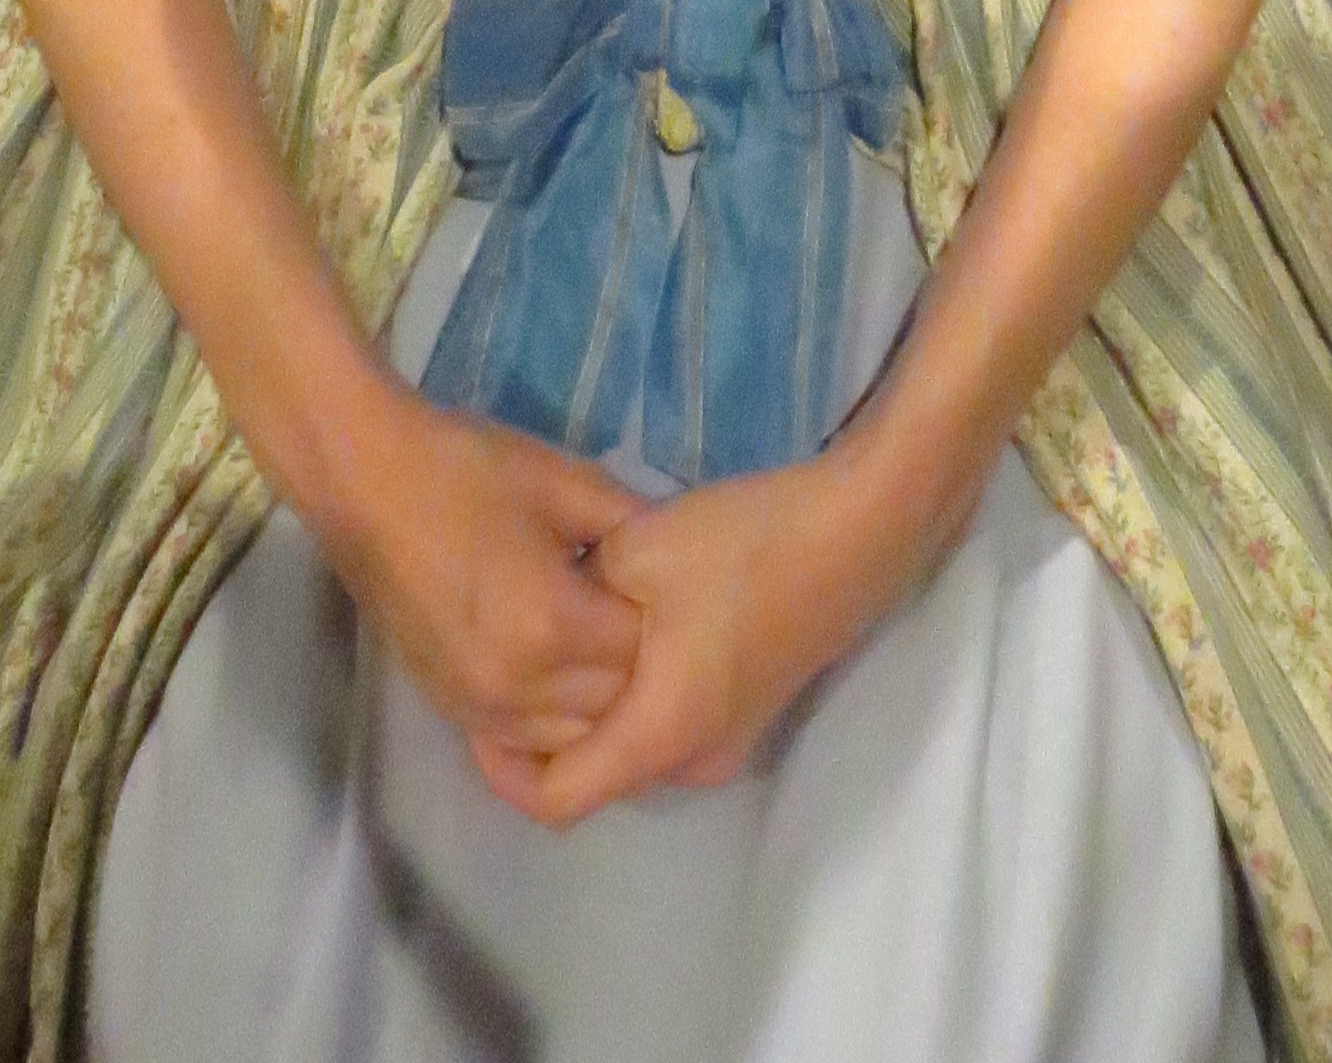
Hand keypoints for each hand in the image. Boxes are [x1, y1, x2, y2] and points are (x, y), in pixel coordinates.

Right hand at [321, 388, 650, 791]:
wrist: (367, 485)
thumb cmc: (469, 472)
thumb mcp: (568, 482)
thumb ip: (632, 525)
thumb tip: (676, 558)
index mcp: (552, 625)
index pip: (640, 653)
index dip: (659, 619)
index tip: (661, 588)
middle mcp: (517, 685)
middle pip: (611, 708)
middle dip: (633, 667)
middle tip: (633, 616)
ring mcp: (477, 706)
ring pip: (568, 739)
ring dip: (593, 703)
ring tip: (597, 645)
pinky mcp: (449, 710)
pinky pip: (521, 741)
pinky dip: (550, 720)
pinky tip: (558, 672)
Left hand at [491, 441, 916, 826]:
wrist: (857, 531)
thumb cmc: (744, 546)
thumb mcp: (638, 552)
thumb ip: (575, 596)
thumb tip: (542, 613)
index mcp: (658, 736)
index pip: (555, 800)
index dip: (501, 767)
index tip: (474, 708)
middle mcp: (692, 760)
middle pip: (592, 772)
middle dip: (542, 728)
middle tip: (506, 660)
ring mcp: (728, 739)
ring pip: (630, 743)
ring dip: (590, 704)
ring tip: (557, 635)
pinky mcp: (748, 707)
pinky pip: (665, 721)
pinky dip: (631, 691)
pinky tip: (624, 625)